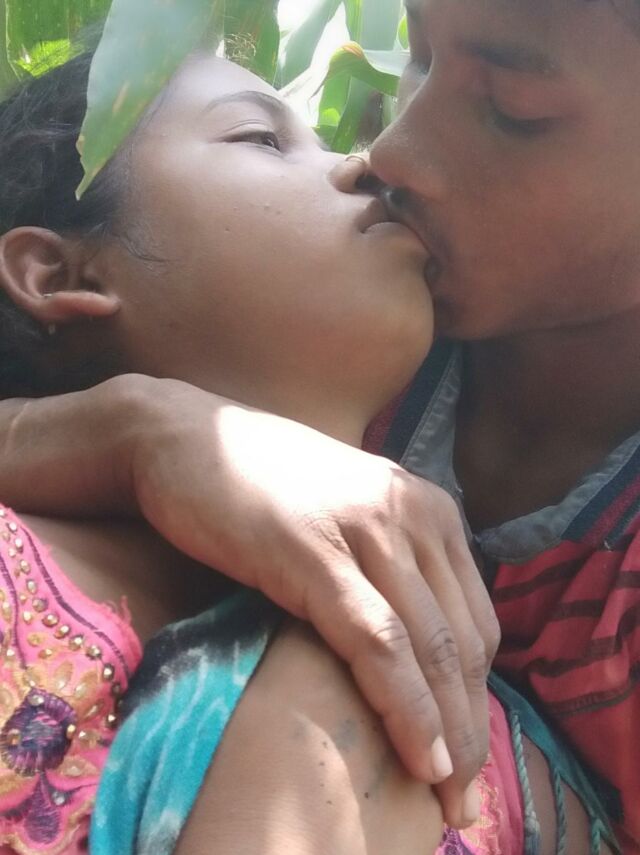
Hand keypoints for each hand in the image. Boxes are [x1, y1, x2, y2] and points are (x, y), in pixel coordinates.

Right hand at [0, 375, 499, 826]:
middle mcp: (412, 512)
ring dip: (449, 732)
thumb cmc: (260, 487)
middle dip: (472, 727)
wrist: (184, 438)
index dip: (479, 697)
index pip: (475, 620)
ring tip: (449, 797)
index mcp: (427, 508)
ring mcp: (365, 528)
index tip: (473, 754)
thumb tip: (411, 648)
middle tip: (469, 799)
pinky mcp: (315, 551)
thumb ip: (386, 565)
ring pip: (430, 647)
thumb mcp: (343, 519)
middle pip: (464, 641)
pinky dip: (406, 706)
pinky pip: (377, 643)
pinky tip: (420, 757)